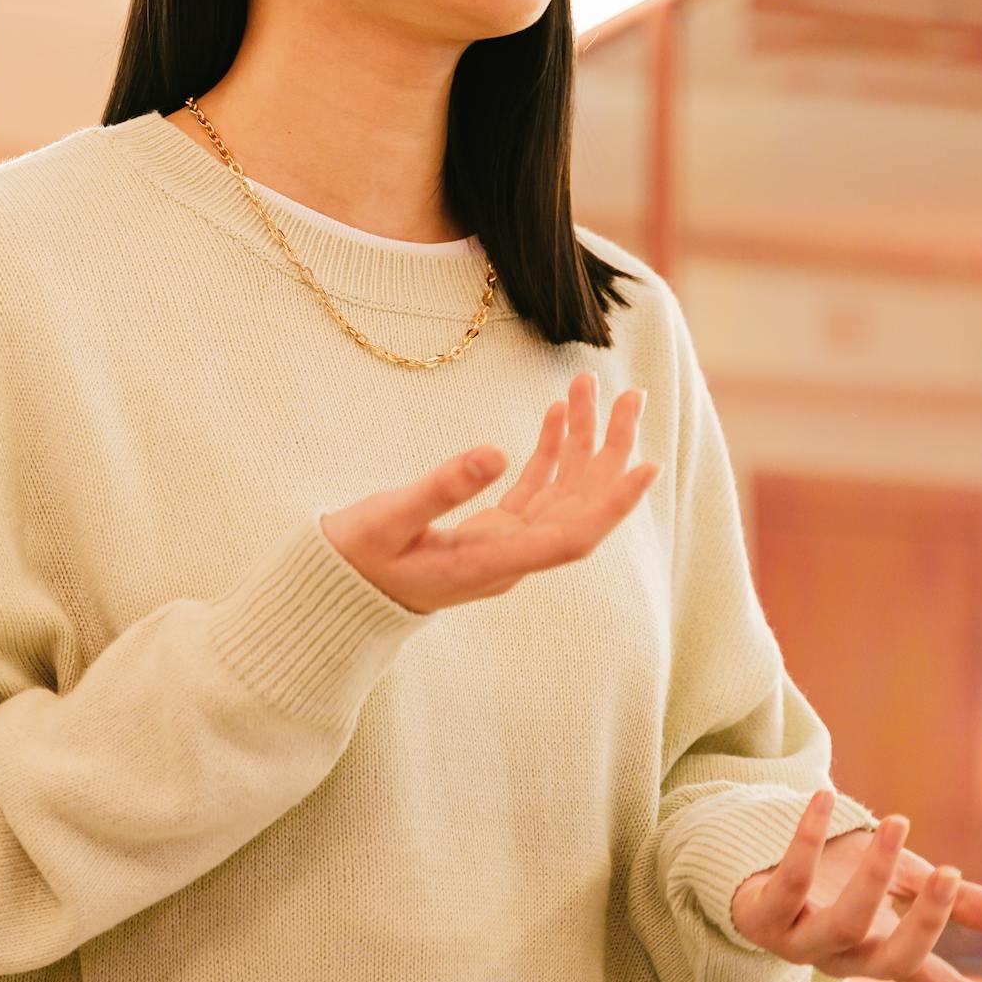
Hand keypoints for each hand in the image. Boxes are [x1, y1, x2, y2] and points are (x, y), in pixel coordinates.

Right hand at [322, 371, 657, 614]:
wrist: (334, 594)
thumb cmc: (356, 559)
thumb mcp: (389, 519)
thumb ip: (441, 488)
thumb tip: (496, 451)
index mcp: (493, 563)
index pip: (572, 536)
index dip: (613, 503)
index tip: (648, 465)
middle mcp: (509, 559)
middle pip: (578, 508)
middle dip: (608, 451)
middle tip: (628, 395)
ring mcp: (503, 547)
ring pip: (561, 495)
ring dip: (581, 444)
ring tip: (589, 388)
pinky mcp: (489, 535)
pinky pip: (534, 493)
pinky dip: (550, 454)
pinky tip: (557, 415)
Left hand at [729, 792, 981, 981]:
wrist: (755, 860)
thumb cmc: (835, 876)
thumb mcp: (902, 882)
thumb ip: (955, 903)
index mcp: (882, 954)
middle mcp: (844, 959)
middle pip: (895, 960)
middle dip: (926, 920)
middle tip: (949, 874)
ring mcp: (801, 942)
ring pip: (845, 924)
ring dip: (872, 873)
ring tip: (895, 822)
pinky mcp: (763, 915)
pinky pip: (790, 880)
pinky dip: (806, 837)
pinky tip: (824, 798)